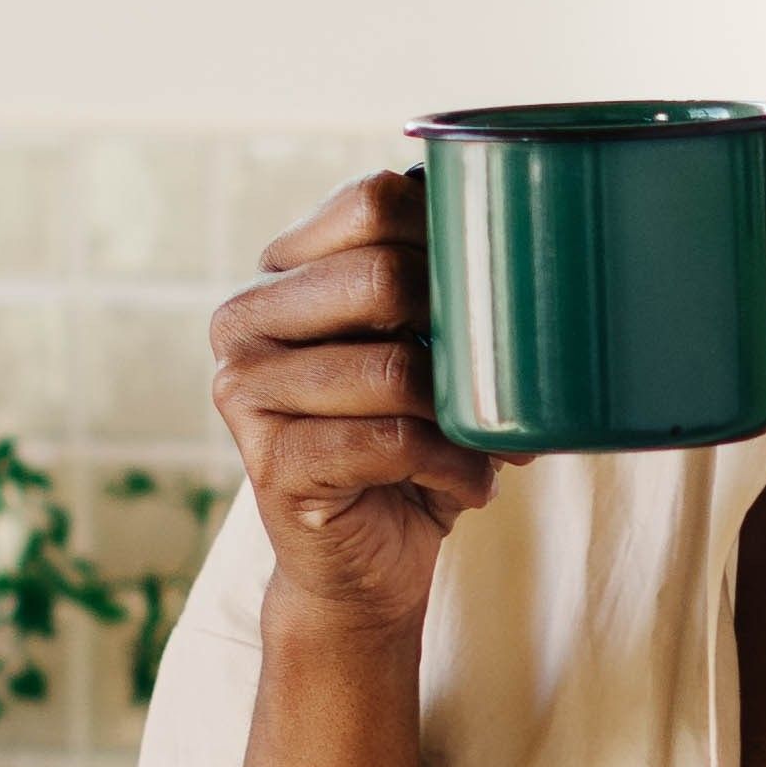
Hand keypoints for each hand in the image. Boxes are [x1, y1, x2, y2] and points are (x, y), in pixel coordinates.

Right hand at [207, 170, 502, 641]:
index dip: (450, 235)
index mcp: (282, 273)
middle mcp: (244, 320)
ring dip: (466, 413)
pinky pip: (392, 441)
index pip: (372, 201)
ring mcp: (245, 391)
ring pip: (392, 368)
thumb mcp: (425, 350)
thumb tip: (521, 220)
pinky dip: (454, 466)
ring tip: (494, 443)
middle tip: (501, 375)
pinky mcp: (271, 464)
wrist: (364, 564)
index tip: (495, 287)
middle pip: (381, 275)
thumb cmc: (406, 443)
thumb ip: (441, 283)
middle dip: (462, 328)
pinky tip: (471, 483)